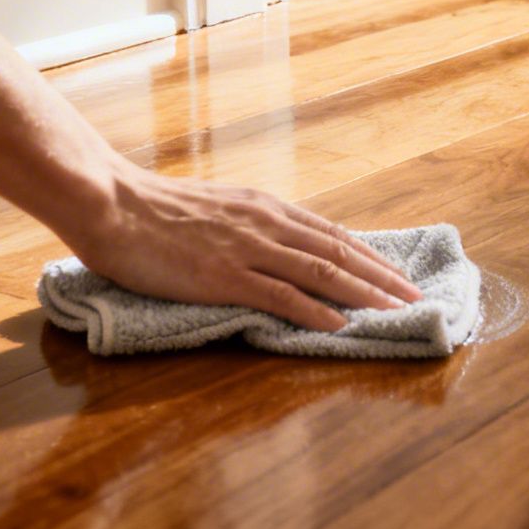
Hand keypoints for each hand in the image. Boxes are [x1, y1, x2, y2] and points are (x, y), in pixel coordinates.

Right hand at [69, 166, 423, 330]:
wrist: (114, 204)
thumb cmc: (156, 209)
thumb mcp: (218, 207)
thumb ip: (251, 224)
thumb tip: (279, 244)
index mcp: (266, 207)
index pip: (331, 233)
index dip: (369, 255)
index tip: (396, 273)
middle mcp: (267, 223)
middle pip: (339, 251)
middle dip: (382, 276)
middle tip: (415, 297)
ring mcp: (248, 249)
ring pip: (322, 272)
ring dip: (364, 294)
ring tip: (394, 311)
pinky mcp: (225, 275)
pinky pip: (281, 295)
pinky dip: (316, 311)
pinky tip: (339, 324)